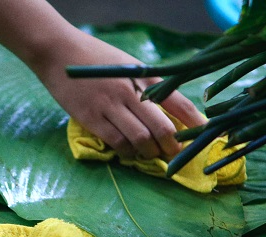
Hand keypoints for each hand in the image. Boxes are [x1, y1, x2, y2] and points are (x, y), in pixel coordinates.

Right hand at [32, 29, 206, 159]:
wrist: (59, 53)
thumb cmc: (96, 60)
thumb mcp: (129, 66)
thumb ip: (148, 86)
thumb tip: (170, 114)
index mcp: (144, 75)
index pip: (178, 102)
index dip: (194, 123)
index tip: (205, 136)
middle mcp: (131, 91)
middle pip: (162, 127)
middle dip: (172, 147)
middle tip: (174, 155)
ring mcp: (110, 105)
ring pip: (140, 139)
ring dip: (150, 153)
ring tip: (150, 154)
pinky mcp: (91, 118)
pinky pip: (116, 142)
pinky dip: (127, 152)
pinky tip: (128, 152)